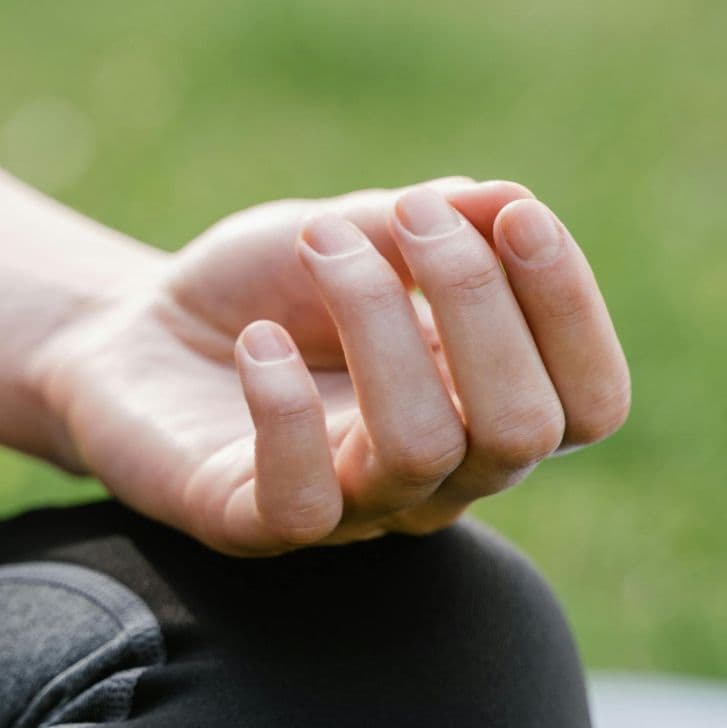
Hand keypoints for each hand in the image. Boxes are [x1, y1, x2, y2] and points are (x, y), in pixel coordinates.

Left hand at [35, 177, 630, 554]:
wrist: (134, 335)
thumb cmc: (268, 289)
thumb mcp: (354, 232)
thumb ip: (434, 223)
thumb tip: (509, 202)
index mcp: (488, 405)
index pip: (592, 403)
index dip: (573, 314)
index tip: (515, 214)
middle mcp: (441, 475)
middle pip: (523, 431)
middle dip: (478, 303)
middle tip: (407, 214)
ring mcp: (352, 510)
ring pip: (421, 448)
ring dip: (378, 322)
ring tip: (321, 243)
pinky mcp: (255, 525)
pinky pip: (304, 499)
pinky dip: (285, 408)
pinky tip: (256, 342)